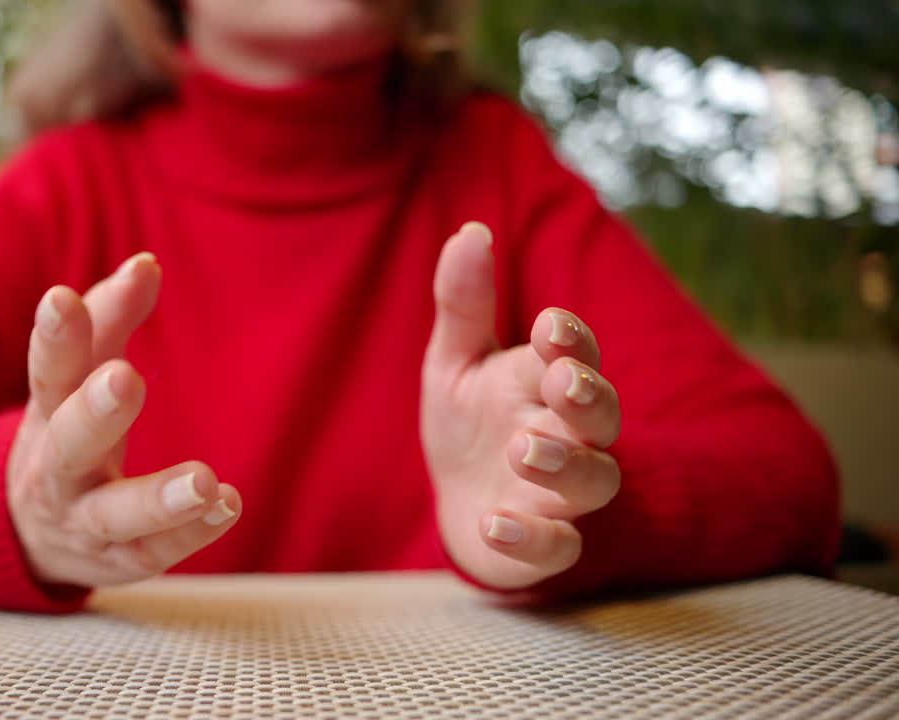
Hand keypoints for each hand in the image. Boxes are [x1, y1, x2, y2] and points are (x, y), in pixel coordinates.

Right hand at [7, 252, 241, 586]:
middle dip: (95, 412)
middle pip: (69, 443)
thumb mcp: (77, 378)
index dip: (55, 336)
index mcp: (48, 412)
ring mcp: (85, 521)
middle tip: (124, 380)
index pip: (48, 371)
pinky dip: (189, 534)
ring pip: (113, 515)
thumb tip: (146, 262)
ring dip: (158, 499)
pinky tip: (226, 506)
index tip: (60, 298)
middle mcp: (57, 469)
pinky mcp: (120, 560)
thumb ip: (110, 319)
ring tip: (205, 481)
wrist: (28, 533)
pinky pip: (154, 553)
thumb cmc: (65, 431)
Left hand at [422, 223, 621, 590]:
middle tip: (562, 382)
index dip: (571, 341)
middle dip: (588, 396)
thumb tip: (471, 230)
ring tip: (525, 449)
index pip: (575, 355)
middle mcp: (567, 435)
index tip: (549, 324)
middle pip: (602, 415)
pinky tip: (492, 522)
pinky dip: (530, 537)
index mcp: (547, 383)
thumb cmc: (471, 424)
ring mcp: (561, 493)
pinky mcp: (545, 544)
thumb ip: (465, 304)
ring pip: (594, 480)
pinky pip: (556, 547)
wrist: (462, 504)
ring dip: (565, 464)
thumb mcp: (457, 362)